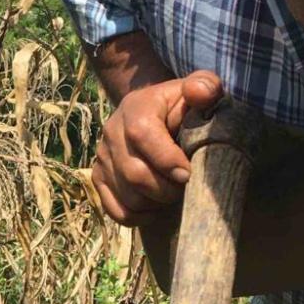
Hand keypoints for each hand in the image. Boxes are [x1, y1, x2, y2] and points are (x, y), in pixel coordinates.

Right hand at [90, 70, 222, 225]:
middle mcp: (111, 131)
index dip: (166, 159)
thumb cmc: (183, 106)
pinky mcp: (98, 178)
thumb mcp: (198, 89)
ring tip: (172, 193)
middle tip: (185, 186)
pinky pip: (115, 210)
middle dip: (166, 189)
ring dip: (155, 203)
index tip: (188, 173)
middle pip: (134, 173)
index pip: (142, 135)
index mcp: (135, 107)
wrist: (155, 113)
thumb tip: (199, 93)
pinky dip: (138, 216)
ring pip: (127, 196)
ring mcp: (102, 157)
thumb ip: (205, 86)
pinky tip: (155, 207)